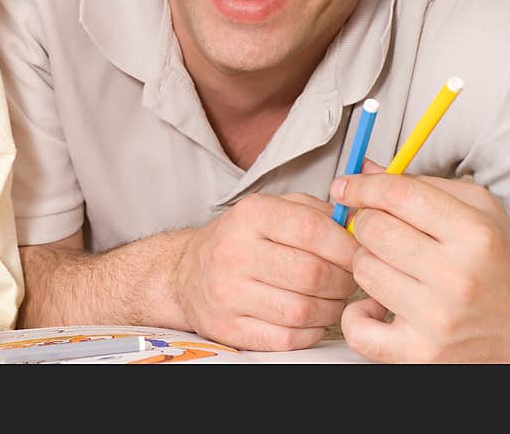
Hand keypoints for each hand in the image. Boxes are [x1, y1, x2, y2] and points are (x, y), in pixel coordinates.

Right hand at [173, 192, 358, 350]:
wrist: (187, 273)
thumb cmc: (240, 240)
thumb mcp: (270, 209)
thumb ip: (315, 211)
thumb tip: (359, 224)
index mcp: (249, 215)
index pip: (312, 229)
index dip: (347, 246)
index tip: (359, 253)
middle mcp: (233, 252)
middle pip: (312, 274)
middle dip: (343, 281)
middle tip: (348, 280)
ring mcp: (228, 293)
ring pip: (304, 311)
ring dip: (330, 309)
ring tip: (329, 298)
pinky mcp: (229, 328)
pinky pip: (288, 338)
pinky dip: (310, 331)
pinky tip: (309, 318)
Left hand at [332, 163, 509, 361]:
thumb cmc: (497, 270)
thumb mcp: (479, 216)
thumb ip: (422, 187)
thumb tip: (366, 170)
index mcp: (475, 236)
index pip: (397, 195)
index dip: (362, 186)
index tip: (345, 188)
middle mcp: (457, 277)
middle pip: (371, 229)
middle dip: (369, 226)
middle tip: (384, 236)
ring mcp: (437, 318)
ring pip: (361, 269)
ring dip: (368, 267)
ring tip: (395, 272)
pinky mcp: (419, 354)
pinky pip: (357, 327)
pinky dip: (359, 316)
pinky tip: (381, 308)